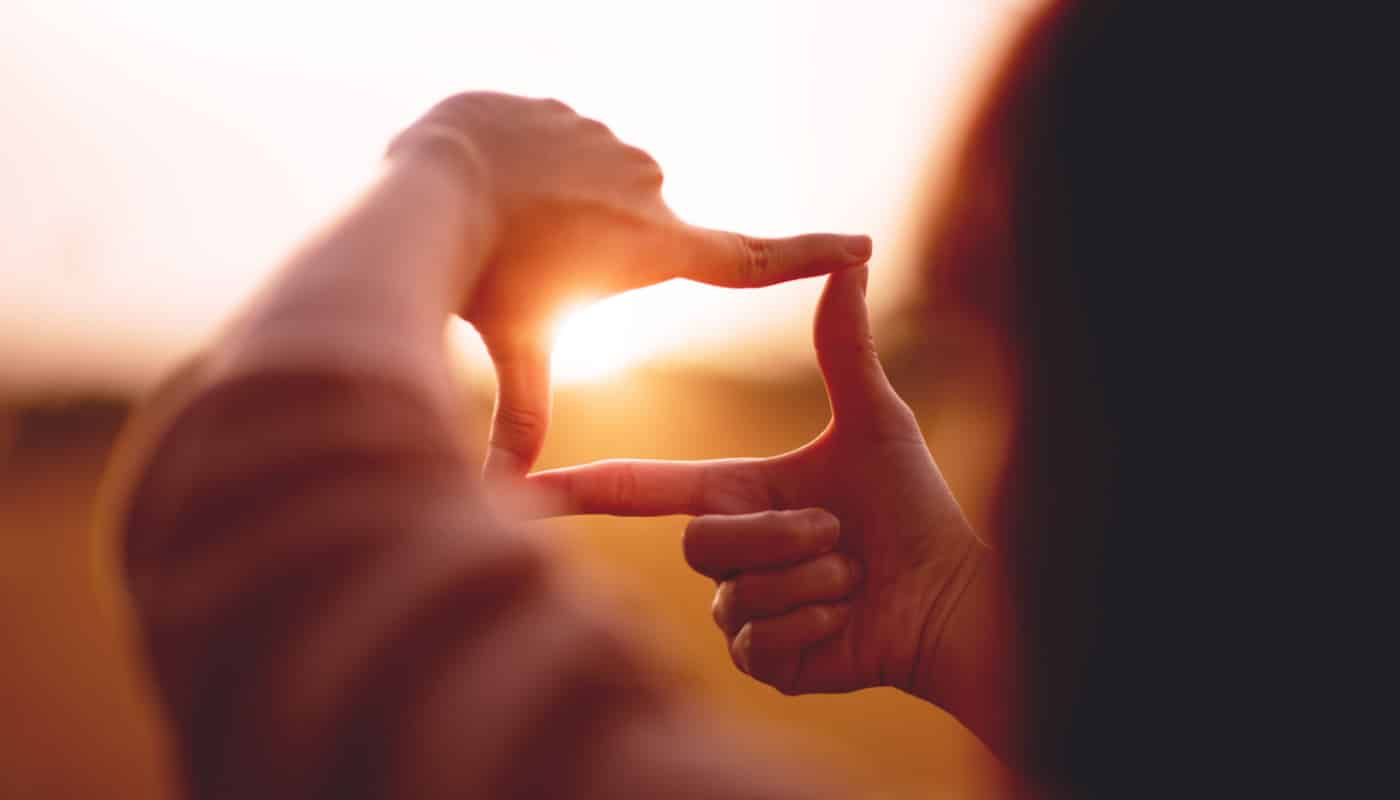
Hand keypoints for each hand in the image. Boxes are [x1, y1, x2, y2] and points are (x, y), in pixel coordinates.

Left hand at [388, 92, 872, 476]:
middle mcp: (649, 188)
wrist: (434, 179)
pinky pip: (558, 146)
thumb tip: (501, 500)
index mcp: (653, 247)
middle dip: (588, 250)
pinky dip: (530, 169)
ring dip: (556, 206)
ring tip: (506, 222)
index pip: (753, 260)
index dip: (811, 257)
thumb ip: (522, 417)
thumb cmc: (480, 274)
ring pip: (590, 188)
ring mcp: (612, 141)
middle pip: (631, 234)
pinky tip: (494, 178)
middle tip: (531, 261)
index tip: (860, 246)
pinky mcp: (574, 111)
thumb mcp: (515, 346)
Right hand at [527, 266, 985, 697]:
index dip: (575, 489)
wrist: (949, 594)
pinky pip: (760, 641)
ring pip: (735, 594)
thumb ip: (844, 346)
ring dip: (812, 580)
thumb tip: (850, 260)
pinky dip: (816, 624)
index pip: (640, 489)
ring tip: (850, 574)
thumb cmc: (912, 506)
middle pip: (700, 543)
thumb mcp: (873, 419)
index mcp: (735, 492)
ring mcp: (738, 610)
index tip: (511, 488)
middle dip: (783, 535)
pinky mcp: (763, 660)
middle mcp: (727, 551)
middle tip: (839, 534)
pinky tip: (846, 618)